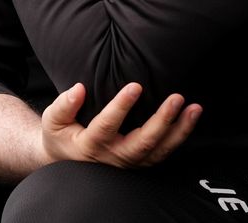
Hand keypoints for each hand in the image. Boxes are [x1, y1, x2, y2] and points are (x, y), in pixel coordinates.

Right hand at [41, 82, 200, 169]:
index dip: (121, 107)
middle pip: (142, 143)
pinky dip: (180, 136)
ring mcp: (130, 162)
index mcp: (90, 146)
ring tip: (194, 108)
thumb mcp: (53, 122)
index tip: (135, 86)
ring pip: (159, 151)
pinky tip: (191, 117)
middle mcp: (114, 157)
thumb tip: (78, 89)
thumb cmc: (62, 136)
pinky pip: (165, 152)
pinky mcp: (141, 162)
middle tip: (177, 97)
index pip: (107, 126)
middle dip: (162, 121)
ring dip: (179, 130)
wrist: (68, 160)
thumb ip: (63, 106)